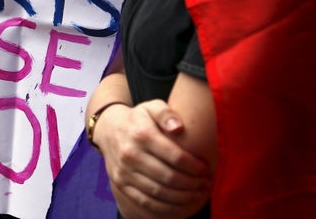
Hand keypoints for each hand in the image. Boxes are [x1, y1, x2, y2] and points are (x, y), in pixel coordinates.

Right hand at [94, 100, 210, 218]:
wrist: (109, 129)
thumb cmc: (138, 118)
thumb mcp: (151, 107)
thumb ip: (166, 113)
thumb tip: (178, 127)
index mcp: (142, 134)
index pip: (175, 156)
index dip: (195, 167)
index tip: (206, 170)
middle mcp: (131, 154)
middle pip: (168, 177)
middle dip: (192, 184)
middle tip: (205, 185)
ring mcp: (124, 171)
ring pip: (158, 192)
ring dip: (182, 198)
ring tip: (197, 194)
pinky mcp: (120, 183)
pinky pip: (145, 201)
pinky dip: (165, 208)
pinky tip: (180, 205)